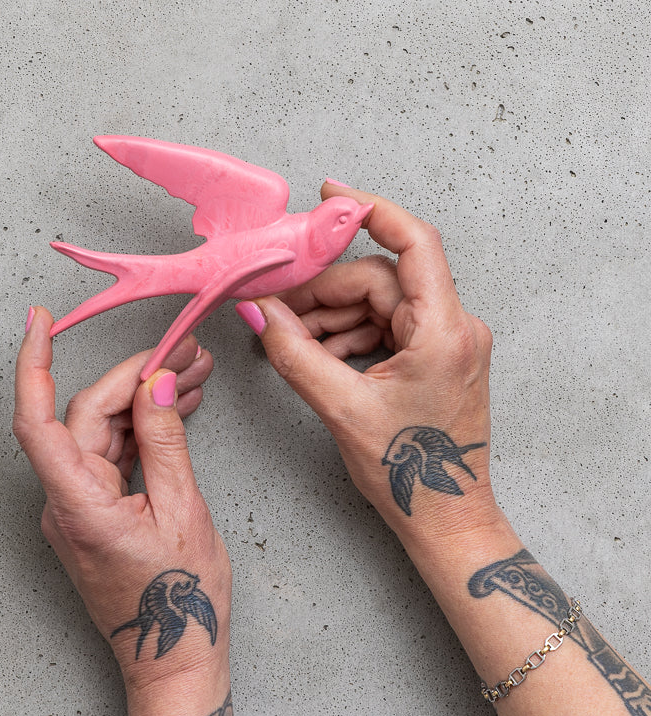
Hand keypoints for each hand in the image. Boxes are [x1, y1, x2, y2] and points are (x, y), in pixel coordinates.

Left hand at [12, 308, 229, 690]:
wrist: (175, 661)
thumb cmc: (177, 601)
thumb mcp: (182, 511)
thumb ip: (164, 441)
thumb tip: (156, 383)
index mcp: (77, 504)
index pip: (38, 420)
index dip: (34, 364)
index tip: (41, 320)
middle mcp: (66, 502)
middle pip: (88, 415)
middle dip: (136, 376)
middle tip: (187, 351)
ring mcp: (78, 506)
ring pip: (104, 431)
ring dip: (147, 400)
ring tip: (197, 373)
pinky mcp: (96, 510)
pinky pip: (113, 454)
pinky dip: (145, 428)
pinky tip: (180, 407)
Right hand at [236, 185, 500, 542]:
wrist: (447, 520)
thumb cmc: (411, 474)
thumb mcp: (342, 408)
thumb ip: (295, 353)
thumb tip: (259, 311)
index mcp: (444, 330)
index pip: (413, 242)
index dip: (370, 209)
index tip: (329, 195)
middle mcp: (456, 326)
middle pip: (379, 277)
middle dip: (325, 289)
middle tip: (277, 306)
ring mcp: (448, 340)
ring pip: (379, 300)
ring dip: (332, 315)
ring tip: (293, 340)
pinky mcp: (437, 354)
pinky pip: (387, 323)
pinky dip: (350, 332)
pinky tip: (319, 353)